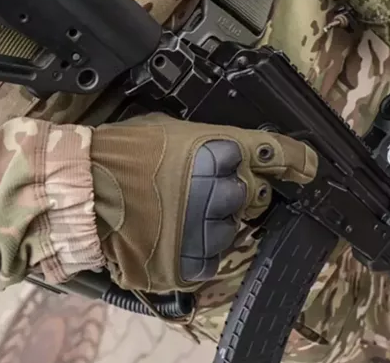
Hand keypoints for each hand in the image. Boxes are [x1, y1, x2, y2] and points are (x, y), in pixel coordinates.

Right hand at [90, 113, 317, 292]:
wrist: (80, 193)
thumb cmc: (119, 154)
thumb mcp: (170, 128)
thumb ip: (211, 140)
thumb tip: (238, 148)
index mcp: (218, 151)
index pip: (275, 153)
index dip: (293, 160)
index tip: (309, 166)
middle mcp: (219, 190)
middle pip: (255, 195)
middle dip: (238, 192)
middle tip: (203, 189)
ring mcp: (205, 229)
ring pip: (234, 229)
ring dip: (215, 222)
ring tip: (179, 213)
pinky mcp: (190, 262)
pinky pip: (212, 258)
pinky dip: (199, 249)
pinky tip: (175, 234)